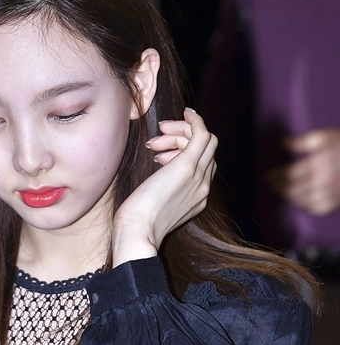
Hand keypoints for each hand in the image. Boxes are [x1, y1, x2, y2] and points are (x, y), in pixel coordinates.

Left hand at [112, 108, 216, 265]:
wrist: (137, 232)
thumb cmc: (136, 220)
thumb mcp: (154, 202)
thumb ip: (163, 187)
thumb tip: (158, 166)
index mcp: (198, 198)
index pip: (204, 165)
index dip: (185, 152)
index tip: (161, 152)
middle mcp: (204, 188)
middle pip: (207, 150)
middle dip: (183, 138)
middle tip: (157, 142)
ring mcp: (199, 178)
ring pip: (204, 140)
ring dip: (179, 132)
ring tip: (155, 144)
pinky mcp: (187, 167)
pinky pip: (201, 135)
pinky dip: (195, 121)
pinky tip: (186, 113)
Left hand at [265, 128, 339, 214]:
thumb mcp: (326, 136)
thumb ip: (303, 141)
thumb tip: (283, 144)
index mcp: (319, 162)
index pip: (289, 174)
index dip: (275, 177)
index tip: (267, 177)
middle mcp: (324, 180)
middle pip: (293, 190)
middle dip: (279, 189)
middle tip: (272, 186)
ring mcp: (332, 193)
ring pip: (303, 201)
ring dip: (290, 198)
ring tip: (284, 192)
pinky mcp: (338, 201)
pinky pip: (318, 209)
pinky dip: (306, 206)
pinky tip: (302, 200)